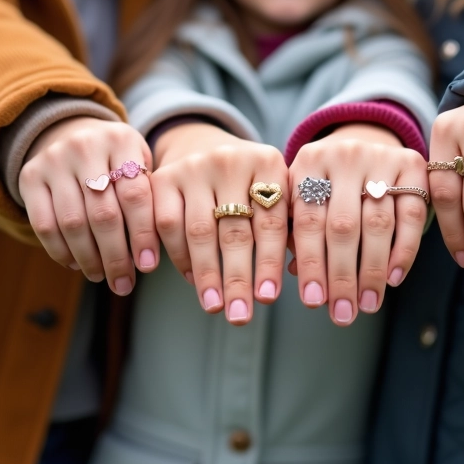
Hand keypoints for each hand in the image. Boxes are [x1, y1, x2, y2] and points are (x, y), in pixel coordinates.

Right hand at [19, 116, 157, 293]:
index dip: (143, 235)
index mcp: (121, 140)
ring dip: (88, 258)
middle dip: (115, 256)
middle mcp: (86, 145)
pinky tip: (75, 264)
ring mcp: (54, 159)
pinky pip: (44, 224)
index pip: (135, 195)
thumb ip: (148, 199)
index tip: (148, 266)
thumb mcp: (137, 164)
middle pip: (103, 213)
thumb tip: (149, 257)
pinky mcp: (29, 176)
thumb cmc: (115, 162)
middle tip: (123, 284)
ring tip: (100, 276)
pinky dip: (60, 251)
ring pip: (73, 223)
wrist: (69, 133)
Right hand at [152, 123, 288, 324]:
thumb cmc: (249, 185)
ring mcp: (195, 167)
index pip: (271, 222)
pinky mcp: (163, 177)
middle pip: (235, 230)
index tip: (269, 299)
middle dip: (238, 278)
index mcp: (268, 162)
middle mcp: (231, 160)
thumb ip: (287, 228)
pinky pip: (168, 225)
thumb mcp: (274, 194)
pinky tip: (191, 279)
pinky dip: (179, 256)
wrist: (202, 148)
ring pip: (200, 231)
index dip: (270, 262)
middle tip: (241, 316)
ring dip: (207, 274)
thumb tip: (300, 273)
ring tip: (215, 307)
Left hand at [288, 124, 428, 325]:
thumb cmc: (327, 184)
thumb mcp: (305, 196)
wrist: (364, 141)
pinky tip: (393, 278)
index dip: (311, 264)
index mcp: (308, 162)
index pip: (308, 221)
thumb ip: (298, 233)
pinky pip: (412, 215)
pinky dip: (404, 250)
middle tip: (343, 314)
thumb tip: (298, 276)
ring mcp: (381, 157)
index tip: (313, 302)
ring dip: (373, 271)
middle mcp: (344, 154)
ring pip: (378, 224)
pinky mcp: (413, 165)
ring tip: (368, 304)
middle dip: (343, 276)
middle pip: (343, 226)